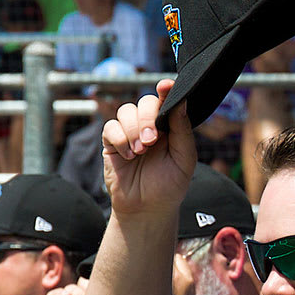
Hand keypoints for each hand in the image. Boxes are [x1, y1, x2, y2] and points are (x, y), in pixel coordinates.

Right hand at [102, 80, 195, 217]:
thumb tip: (181, 101)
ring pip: (125, 111)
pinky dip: (119, 139)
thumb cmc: (170, 186)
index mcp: (170, 126)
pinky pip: (110, 127)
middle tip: (151, 141)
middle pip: (144, 102)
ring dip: (132, 130)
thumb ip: (183, 130)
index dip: (166, 91)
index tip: (165, 86)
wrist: (147, 208)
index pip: (167, 101)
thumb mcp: (184, 159)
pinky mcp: (112, 142)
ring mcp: (129, 132)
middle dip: (146, 118)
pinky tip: (128, 156)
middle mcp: (150, 125)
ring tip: (140, 152)